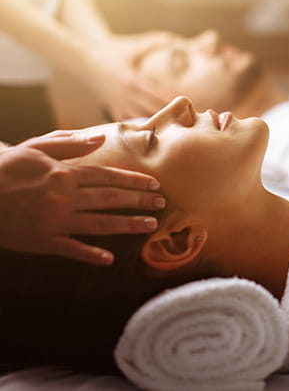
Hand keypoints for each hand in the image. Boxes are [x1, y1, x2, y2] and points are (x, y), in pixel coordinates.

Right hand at [0, 132, 165, 264]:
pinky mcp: (42, 242)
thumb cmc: (5, 168)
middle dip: (139, 200)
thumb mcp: (35, 148)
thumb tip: (99, 139)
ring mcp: (54, 221)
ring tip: (151, 225)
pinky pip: (72, 250)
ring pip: (99, 224)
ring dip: (128, 225)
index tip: (154, 183)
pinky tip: (110, 259)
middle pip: (111, 198)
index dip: (134, 180)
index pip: (108, 176)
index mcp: (64, 174)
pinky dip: (91, 255)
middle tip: (162, 202)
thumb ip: (69, 143)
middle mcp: (64, 198)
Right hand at [85, 31, 175, 119]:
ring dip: (153, 121)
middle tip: (183, 118)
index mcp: (134, 80)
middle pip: (152, 110)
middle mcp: (126, 95)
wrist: (82, 62)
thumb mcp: (131, 48)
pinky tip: (148, 127)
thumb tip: (170, 37)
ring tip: (169, 124)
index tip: (187, 104)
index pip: (158, 95)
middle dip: (168, 114)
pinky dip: (137, 125)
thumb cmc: (109, 53)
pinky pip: (127, 122)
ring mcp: (118, 103)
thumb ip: (151, 43)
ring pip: (140, 120)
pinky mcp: (112, 108)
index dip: (173, 100)